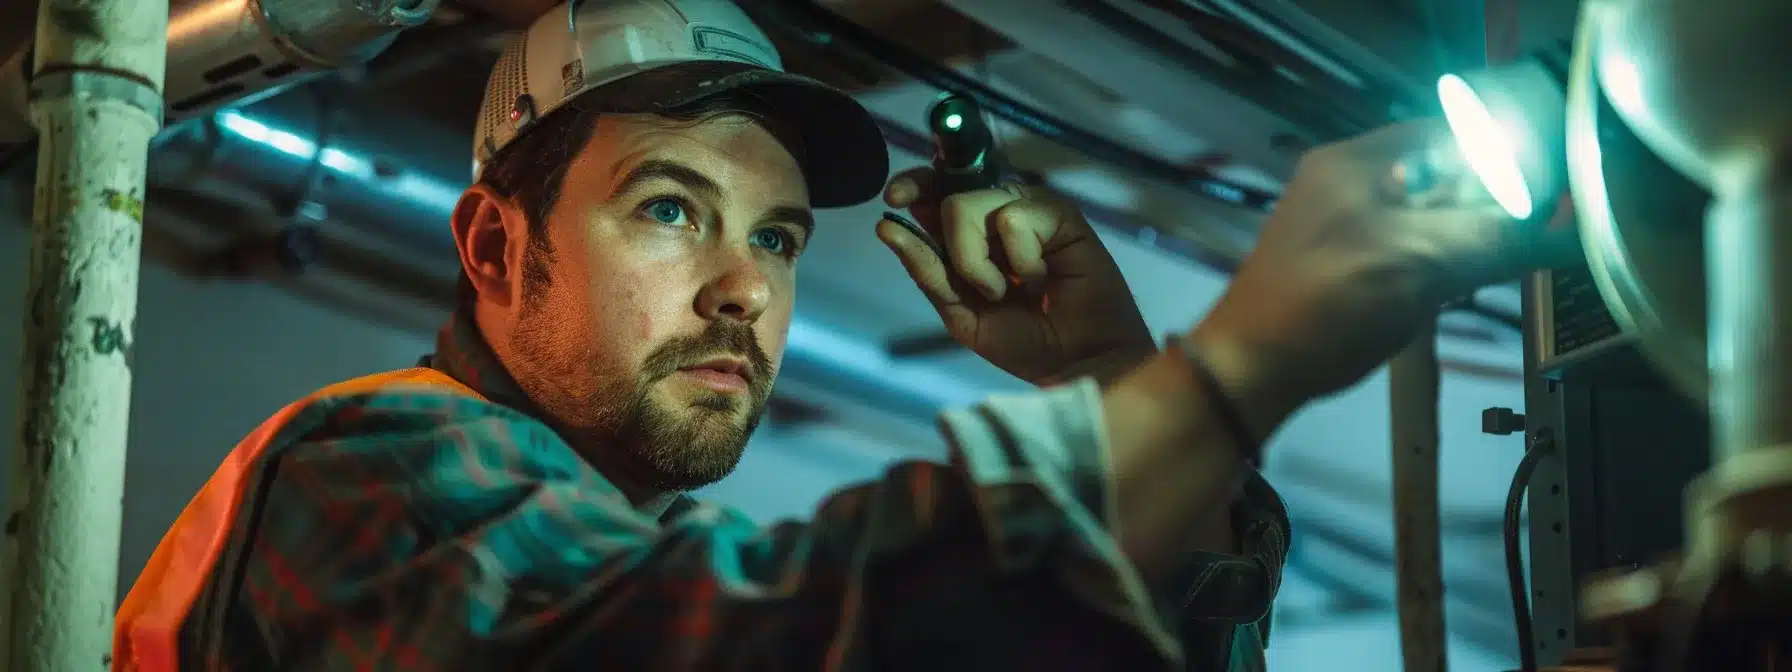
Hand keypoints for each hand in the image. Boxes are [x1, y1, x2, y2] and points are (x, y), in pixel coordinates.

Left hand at [877, 169, 1154, 385]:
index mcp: (970, 235)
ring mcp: (1026, 209)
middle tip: (986, 288)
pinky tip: (1043, 280)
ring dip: (980, 262)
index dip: (913, 185)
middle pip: (947, 196)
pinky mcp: (1057, 211)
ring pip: (968, 204)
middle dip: (954, 251)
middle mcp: (995, 213)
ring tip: (1016, 291)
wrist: (1074, 362)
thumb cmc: (1024, 340)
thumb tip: (886, 225)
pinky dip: (1022, 260)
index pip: (934, 191)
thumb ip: (927, 269)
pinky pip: (1012, 218)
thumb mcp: (960, 311)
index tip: (893, 199)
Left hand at [1192, 120, 1578, 428]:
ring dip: (1467, 242)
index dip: (1501, 158)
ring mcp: (1346, 227)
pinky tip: (1455, 291)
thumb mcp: (1416, 261)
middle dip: (1488, 206)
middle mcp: (1349, 183)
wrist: (1253, 370)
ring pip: (1431, 219)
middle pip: (1442, 177)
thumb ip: (1489, 237)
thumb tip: (1560, 228)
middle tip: (1525, 238)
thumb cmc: (1326, 303)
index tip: (1545, 191)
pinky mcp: (1349, 268)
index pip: (1448, 134)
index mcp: (1356, 162)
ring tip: (1498, 266)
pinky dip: (1440, 268)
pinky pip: (1410, 253)